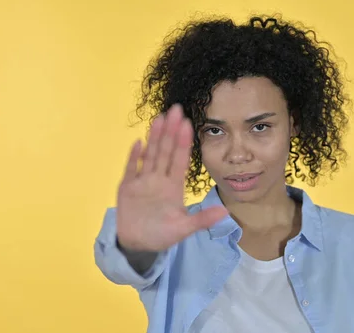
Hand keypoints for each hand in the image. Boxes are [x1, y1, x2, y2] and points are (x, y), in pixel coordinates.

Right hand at [115, 104, 227, 251]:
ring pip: (150, 155)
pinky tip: (139, 142)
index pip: (180, 160)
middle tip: (176, 109)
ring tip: (159, 118)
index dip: (184, 143)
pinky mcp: (128, 187)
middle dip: (170, 131)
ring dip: (154, 137)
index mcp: (174, 187)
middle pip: (166, 151)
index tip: (188, 124)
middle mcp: (159, 179)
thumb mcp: (184, 229)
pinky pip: (131, 168)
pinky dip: (134, 157)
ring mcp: (143, 181)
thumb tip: (226, 213)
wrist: (138, 244)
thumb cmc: (162, 235)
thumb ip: (202, 220)